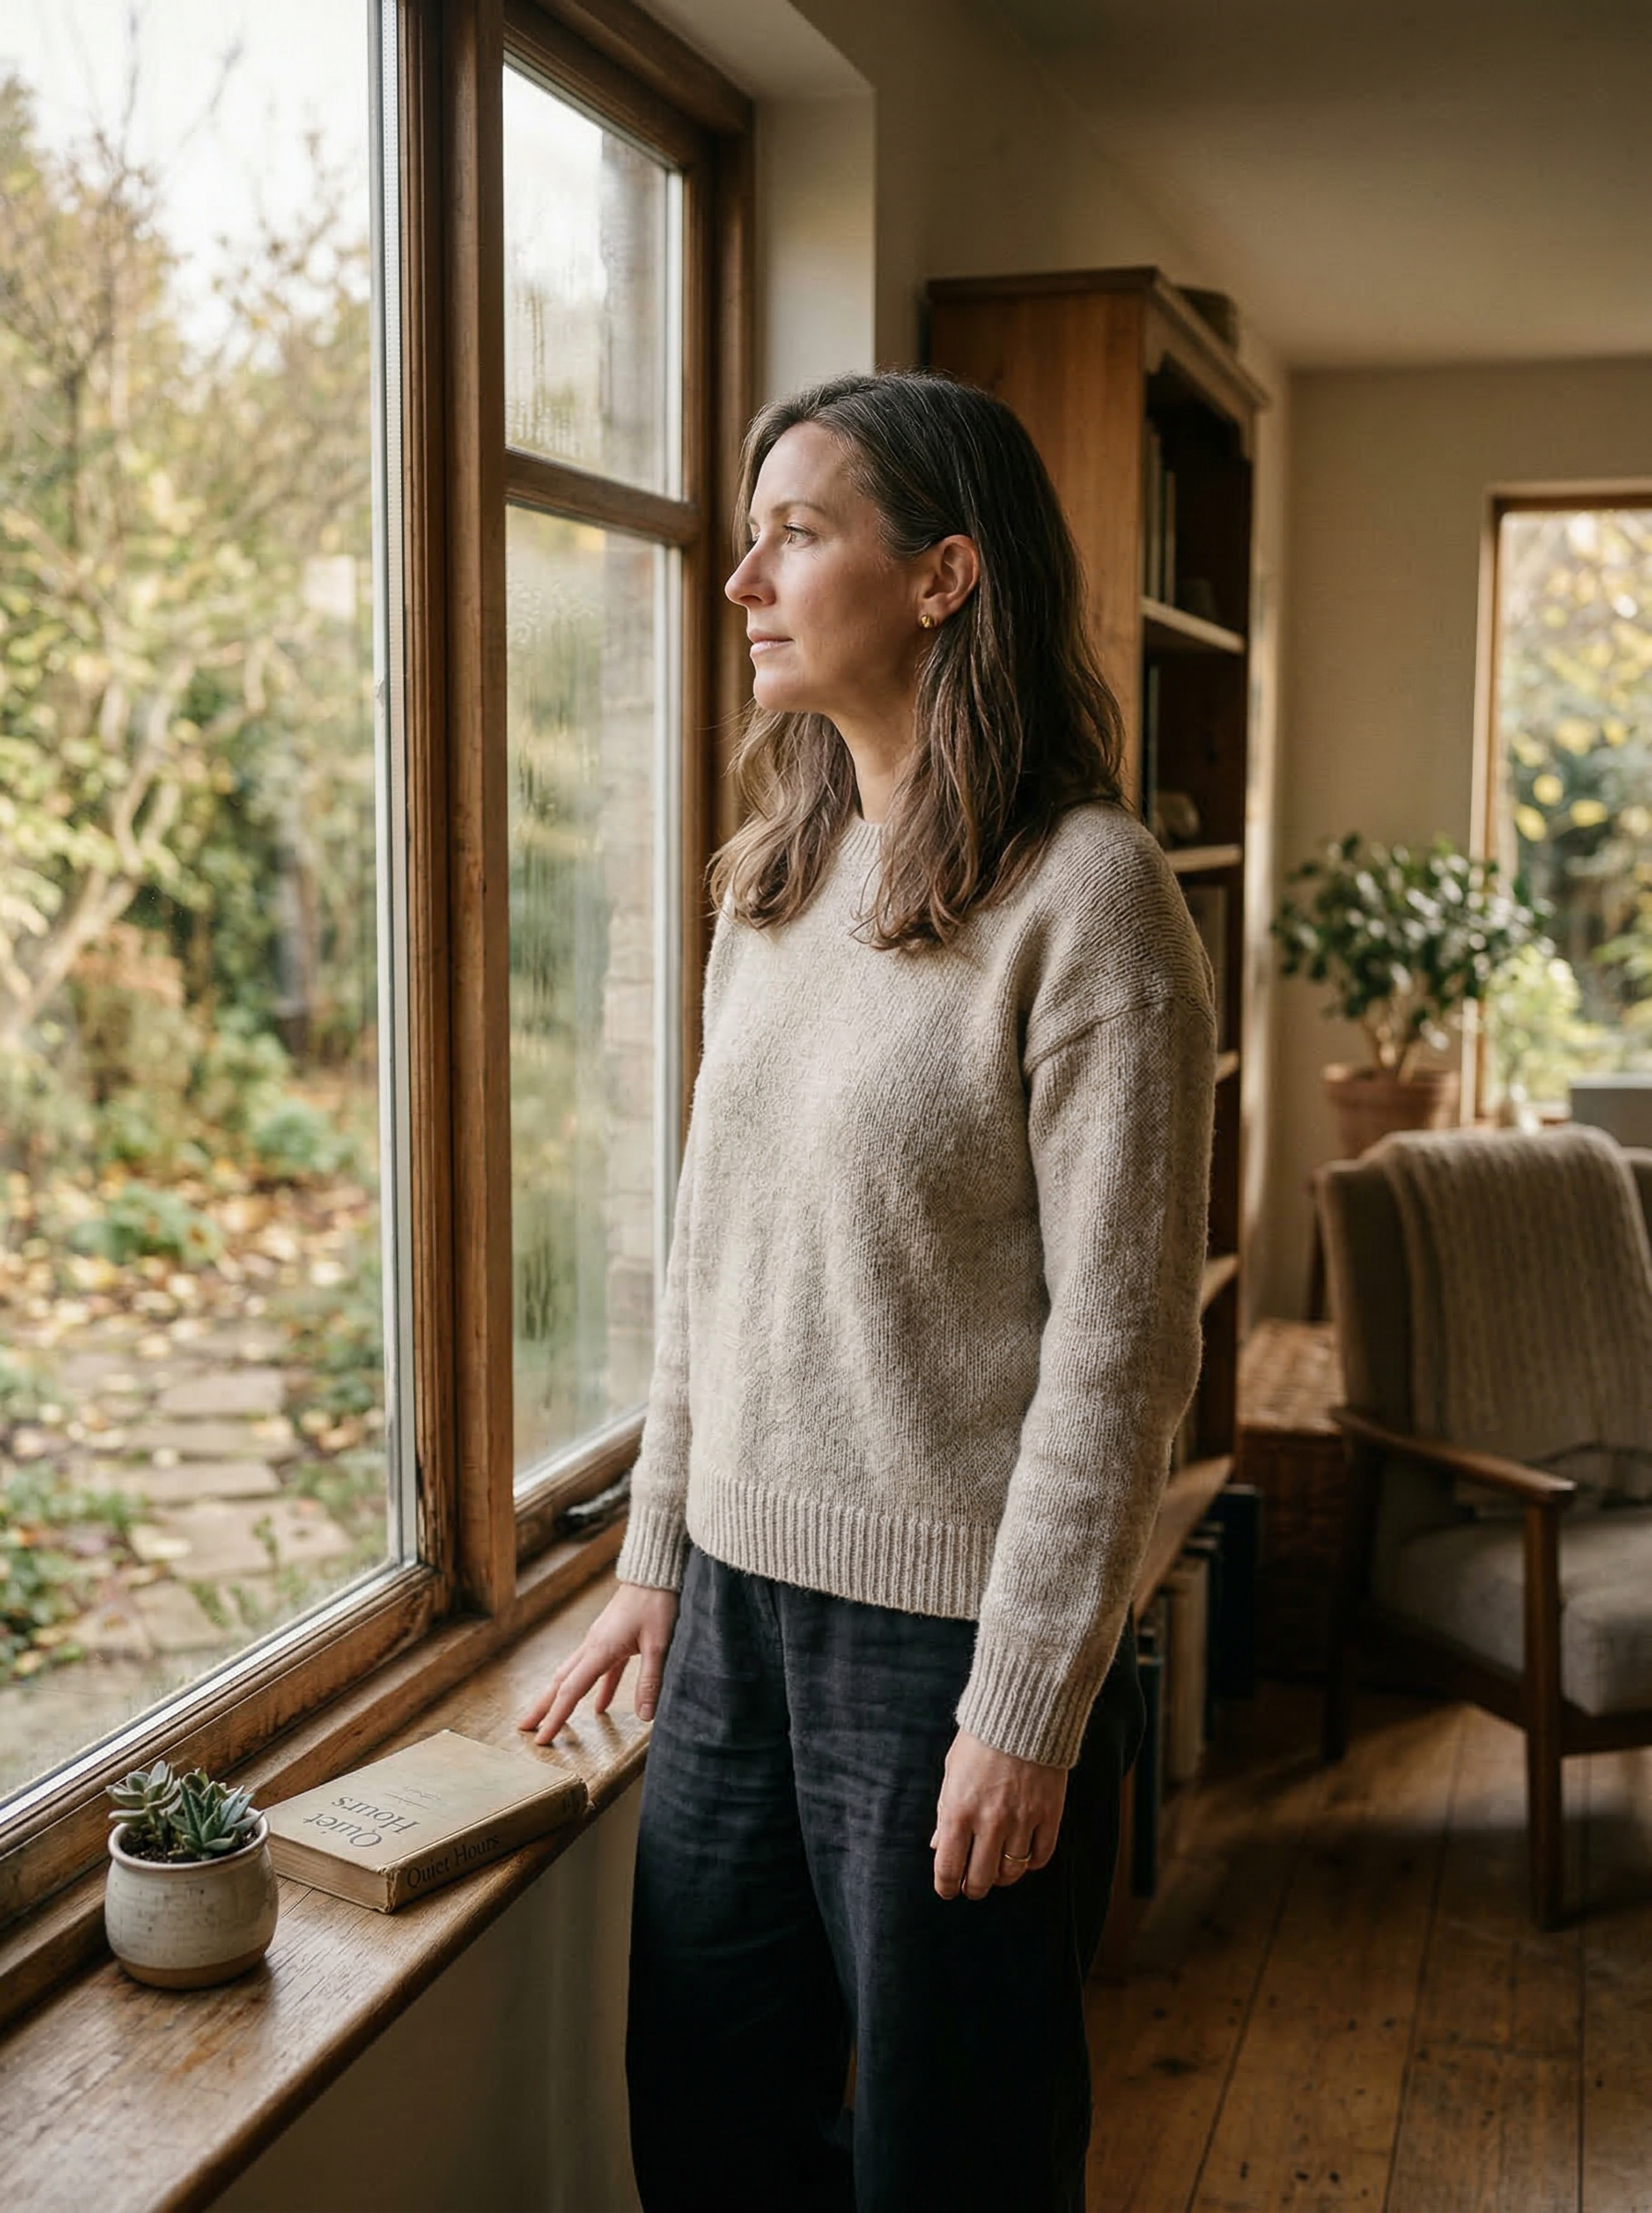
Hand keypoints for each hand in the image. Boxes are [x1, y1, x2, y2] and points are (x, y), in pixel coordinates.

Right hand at [517, 1582, 679, 1744]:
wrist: (655, 1573)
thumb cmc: (656, 1603)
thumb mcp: (658, 1644)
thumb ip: (650, 1680)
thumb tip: (646, 1716)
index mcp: (599, 1649)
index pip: (571, 1691)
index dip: (555, 1716)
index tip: (541, 1738)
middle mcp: (592, 1646)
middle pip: (561, 1683)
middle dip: (542, 1707)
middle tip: (523, 1729)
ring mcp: (599, 1641)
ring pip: (573, 1675)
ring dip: (561, 1698)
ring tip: (551, 1718)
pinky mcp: (611, 1639)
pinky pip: (598, 1671)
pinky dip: (594, 1690)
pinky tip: (599, 1707)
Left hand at [930, 1728, 1067, 1899]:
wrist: (1022, 1711)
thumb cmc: (979, 1740)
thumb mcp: (951, 1772)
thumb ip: (944, 1812)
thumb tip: (937, 1846)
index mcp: (958, 1811)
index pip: (948, 1869)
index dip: (946, 1887)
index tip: (948, 1890)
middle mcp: (989, 1821)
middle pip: (980, 1880)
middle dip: (973, 1888)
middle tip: (972, 1884)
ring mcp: (1022, 1820)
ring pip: (1011, 1873)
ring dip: (1001, 1877)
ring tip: (996, 1869)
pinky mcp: (1049, 1815)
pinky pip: (1040, 1857)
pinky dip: (1030, 1863)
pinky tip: (1023, 1855)